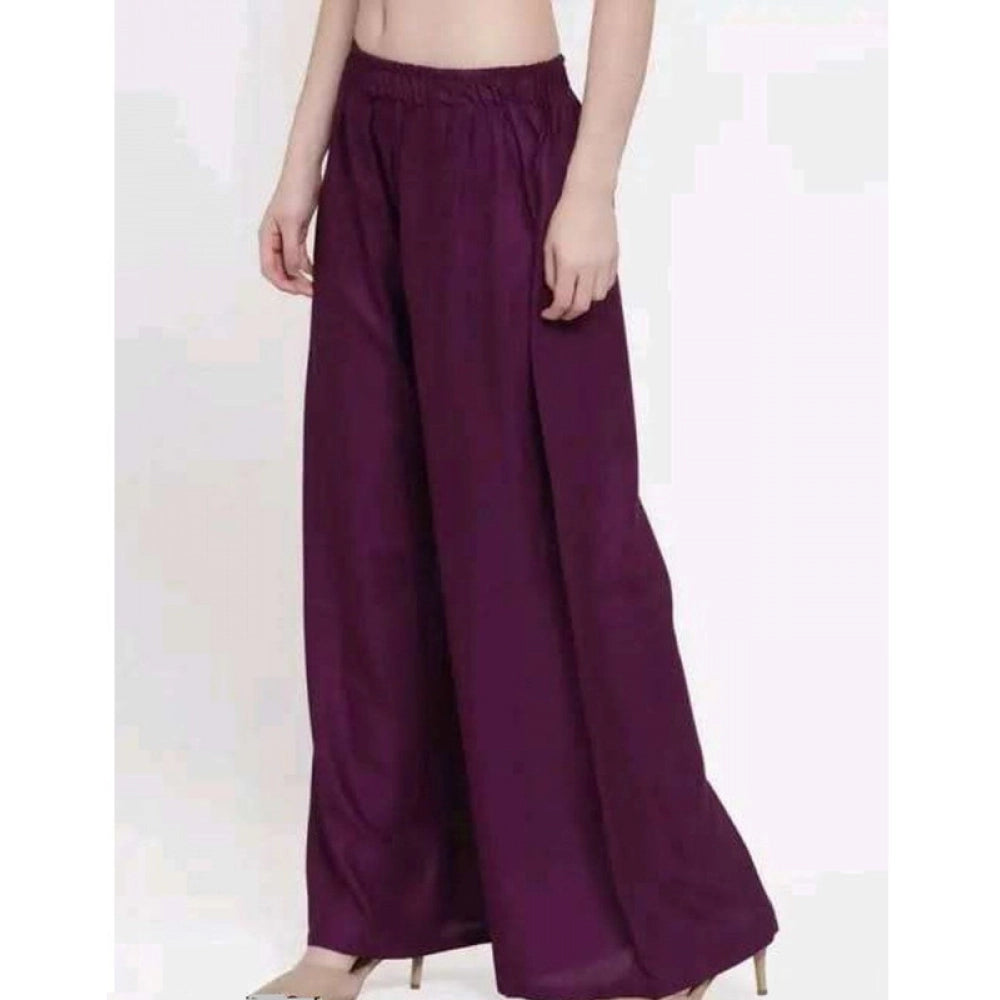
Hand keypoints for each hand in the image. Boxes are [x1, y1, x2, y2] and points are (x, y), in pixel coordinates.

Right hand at [258, 165, 321, 295]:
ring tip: (316, 286)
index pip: (269, 270)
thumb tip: (294, 271)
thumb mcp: (293, 224)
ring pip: (289, 264)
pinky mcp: (296, 231)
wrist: (306, 170)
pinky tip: (317, 272)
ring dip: (300, 277)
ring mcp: (284, 235)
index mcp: (266, 237)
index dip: (284, 284)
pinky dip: (306, 266)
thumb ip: (291, 250)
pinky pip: (298, 255)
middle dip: (293, 283)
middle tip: (312, 291)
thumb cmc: (296, 192)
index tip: (302, 291)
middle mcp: (272, 239)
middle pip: (278, 270)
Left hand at [541, 183, 618, 321]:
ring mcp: (604, 264)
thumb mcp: (549, 245)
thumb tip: (556, 291)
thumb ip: (551, 272)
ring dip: (585, 301)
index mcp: (569, 264)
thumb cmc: (565, 217)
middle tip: (561, 313)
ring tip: (576, 294)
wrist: (590, 197)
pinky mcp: (614, 258)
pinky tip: (589, 284)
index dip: (554, 313)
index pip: (562, 300)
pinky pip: (608, 284)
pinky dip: (598, 290)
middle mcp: (588, 268)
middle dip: (569, 314)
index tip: (547, 314)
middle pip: (582, 305)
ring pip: (597, 298)